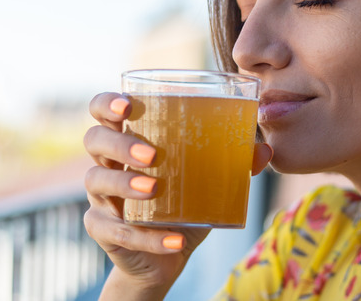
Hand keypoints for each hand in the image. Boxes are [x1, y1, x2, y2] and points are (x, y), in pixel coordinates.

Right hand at [82, 92, 272, 297]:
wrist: (165, 256)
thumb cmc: (183, 204)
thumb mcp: (208, 182)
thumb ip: (233, 163)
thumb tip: (265, 150)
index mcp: (129, 141)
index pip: (103, 111)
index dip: (107, 103)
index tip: (127, 105)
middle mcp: (108, 164)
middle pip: (95, 140)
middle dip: (119, 143)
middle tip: (151, 154)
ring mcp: (101, 198)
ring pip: (97, 180)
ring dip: (125, 183)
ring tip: (154, 188)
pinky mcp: (103, 230)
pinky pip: (116, 231)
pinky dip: (147, 236)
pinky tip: (173, 239)